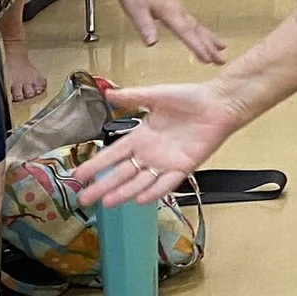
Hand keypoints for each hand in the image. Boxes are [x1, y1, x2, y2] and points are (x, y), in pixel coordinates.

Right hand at [73, 80, 246, 206]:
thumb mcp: (156, 95)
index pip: (113, 154)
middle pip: (122, 173)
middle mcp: (150, 153)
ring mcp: (165, 162)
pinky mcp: (183, 167)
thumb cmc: (189, 98)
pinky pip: (166, 183)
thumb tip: (108, 92)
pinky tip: (139, 199)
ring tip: (107, 202)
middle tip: (84, 198)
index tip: (78, 175)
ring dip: (124, 192)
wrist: (218, 104)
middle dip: (102, 186)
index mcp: (141, 136)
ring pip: (140, 181)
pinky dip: (153, 192)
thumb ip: (132, 97)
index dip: (96, 165)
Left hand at [109, 0, 225, 64]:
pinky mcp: (176, 9)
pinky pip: (193, 23)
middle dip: (210, 46)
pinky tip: (205, 36)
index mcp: (170, 12)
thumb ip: (145, 26)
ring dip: (210, 39)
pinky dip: (202, 32)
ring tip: (223, 48)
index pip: (186, 33)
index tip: (208, 60)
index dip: (198, 47)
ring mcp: (178, 10)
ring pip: (198, 26)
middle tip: (222, 60)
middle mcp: (178, 11)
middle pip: (198, 31)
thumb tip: (152, 43)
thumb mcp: (135, 9)